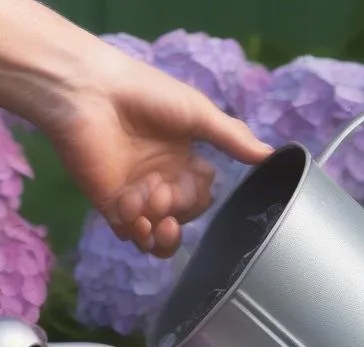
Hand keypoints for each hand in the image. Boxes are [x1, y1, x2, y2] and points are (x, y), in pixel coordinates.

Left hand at [41, 51, 271, 257]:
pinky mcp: (110, 205)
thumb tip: (273, 155)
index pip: (202, 197)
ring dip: (162, 231)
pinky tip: (131, 205)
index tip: (196, 173)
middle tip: (165, 188)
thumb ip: (233, 139)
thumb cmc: (145, 94)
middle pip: (184, 218)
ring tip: (154, 213)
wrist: (90, 93)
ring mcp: (135, 196)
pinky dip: (137, 228)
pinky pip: (131, 235)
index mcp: (181, 160)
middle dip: (180, 208)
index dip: (201, 194)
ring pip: (159, 237)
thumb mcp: (198, 113)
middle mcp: (160, 181)